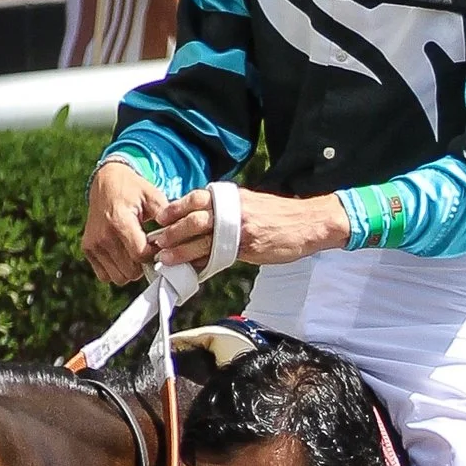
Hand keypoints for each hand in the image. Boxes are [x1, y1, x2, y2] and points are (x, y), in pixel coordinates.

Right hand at [82, 157, 163, 282]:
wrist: (106, 182)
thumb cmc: (132, 190)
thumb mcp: (153, 196)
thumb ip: (166, 217)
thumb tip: (179, 238)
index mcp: (119, 221)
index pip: (141, 255)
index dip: (155, 255)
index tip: (159, 246)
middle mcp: (103, 235)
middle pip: (131, 271)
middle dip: (144, 264)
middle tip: (148, 249)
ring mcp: (93, 244)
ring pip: (119, 278)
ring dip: (131, 270)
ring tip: (135, 251)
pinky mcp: (87, 249)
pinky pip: (106, 276)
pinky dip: (117, 270)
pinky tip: (123, 254)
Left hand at [146, 188, 350, 273]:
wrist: (310, 222)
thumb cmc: (280, 216)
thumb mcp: (251, 204)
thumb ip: (227, 211)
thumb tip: (203, 225)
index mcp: (232, 196)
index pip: (195, 198)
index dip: (175, 208)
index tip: (160, 218)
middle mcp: (233, 208)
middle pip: (193, 218)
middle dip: (172, 231)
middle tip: (156, 241)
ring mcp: (240, 228)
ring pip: (202, 238)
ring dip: (180, 249)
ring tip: (165, 258)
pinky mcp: (249, 246)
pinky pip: (219, 255)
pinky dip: (203, 262)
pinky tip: (191, 269)